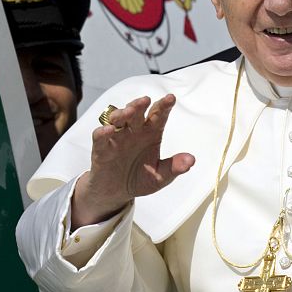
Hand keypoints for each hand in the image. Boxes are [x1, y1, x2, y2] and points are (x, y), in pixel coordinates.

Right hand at [72, 94, 194, 227]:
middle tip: (145, 100)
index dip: (164, 106)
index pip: (158, 115)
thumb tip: (191, 161)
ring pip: (118, 118)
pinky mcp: (101, 148)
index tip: (171, 98)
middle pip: (137, 112)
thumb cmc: (140, 178)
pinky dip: (103, 132)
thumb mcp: (160, 176)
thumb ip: (174, 167)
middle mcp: (134, 130)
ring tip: (129, 111)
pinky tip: (108, 130)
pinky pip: (100, 137)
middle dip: (140, 104)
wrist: (117, 193)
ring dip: (122, 113)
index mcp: (151, 133)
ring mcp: (117, 137)